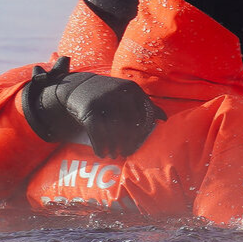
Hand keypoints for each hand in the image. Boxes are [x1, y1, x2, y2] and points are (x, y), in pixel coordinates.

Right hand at [23, 57, 165, 156]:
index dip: (144, 131)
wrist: (77, 85)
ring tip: (115, 156)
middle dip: (130, 142)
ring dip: (114, 147)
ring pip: (114, 130)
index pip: (145, 114)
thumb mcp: (127, 94)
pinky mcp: (88, 109)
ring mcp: (103, 100)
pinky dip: (100, 146)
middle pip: (131, 124)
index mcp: (132, 89)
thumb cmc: (108, 95)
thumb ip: (144, 105)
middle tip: (127, 153)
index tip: (140, 142)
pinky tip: (102, 154)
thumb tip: (165, 119)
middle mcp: (119, 93)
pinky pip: (97, 132)